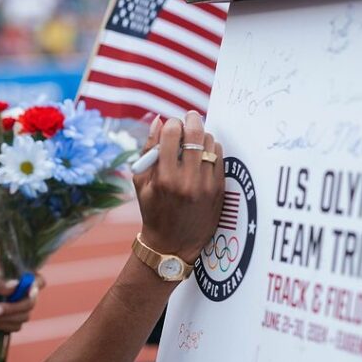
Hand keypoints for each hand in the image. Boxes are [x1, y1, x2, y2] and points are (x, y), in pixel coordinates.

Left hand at [0, 271, 45, 332]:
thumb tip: (15, 286)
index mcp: (18, 279)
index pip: (38, 281)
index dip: (36, 287)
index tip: (26, 291)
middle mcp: (20, 294)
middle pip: (31, 303)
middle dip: (12, 308)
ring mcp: (16, 309)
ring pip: (24, 317)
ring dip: (4, 318)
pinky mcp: (9, 323)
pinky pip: (15, 328)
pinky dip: (2, 326)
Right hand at [133, 112, 224, 262]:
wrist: (173, 244)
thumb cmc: (153, 211)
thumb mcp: (141, 183)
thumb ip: (148, 150)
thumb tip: (158, 121)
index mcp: (164, 178)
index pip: (171, 133)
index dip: (170, 124)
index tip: (170, 125)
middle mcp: (187, 180)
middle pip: (195, 133)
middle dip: (191, 120)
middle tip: (188, 117)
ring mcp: (206, 185)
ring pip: (210, 142)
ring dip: (202, 135)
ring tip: (195, 140)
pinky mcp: (219, 189)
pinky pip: (220, 156)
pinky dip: (212, 149)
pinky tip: (203, 154)